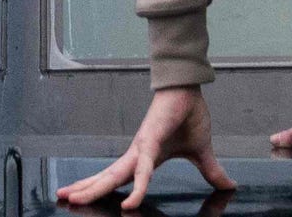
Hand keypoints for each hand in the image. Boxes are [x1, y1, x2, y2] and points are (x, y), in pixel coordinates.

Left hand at [59, 87, 233, 208]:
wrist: (190, 88)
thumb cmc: (190, 114)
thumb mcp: (202, 152)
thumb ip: (211, 171)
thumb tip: (229, 185)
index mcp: (145, 158)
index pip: (119, 177)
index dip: (101, 187)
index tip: (83, 198)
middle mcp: (137, 154)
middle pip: (107, 177)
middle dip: (85, 189)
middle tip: (62, 199)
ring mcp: (141, 148)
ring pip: (114, 175)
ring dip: (93, 188)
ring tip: (73, 199)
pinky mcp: (150, 142)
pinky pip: (142, 171)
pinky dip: (136, 188)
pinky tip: (128, 204)